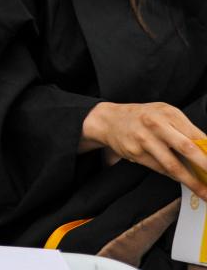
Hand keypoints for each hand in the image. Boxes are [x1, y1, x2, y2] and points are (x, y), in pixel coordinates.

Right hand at [81, 101, 206, 197]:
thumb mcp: (165, 115)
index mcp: (169, 113)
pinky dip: (173, 176)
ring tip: (204, 192)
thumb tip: (206, 151)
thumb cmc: (143, 118)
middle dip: (205, 165)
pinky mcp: (135, 153)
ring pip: (172, 165)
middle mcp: (156, 125)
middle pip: (187, 148)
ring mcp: (144, 139)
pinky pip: (160, 169)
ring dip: (191, 181)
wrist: (110, 120)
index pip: (197, 135)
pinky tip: (182, 180)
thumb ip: (185, 130)